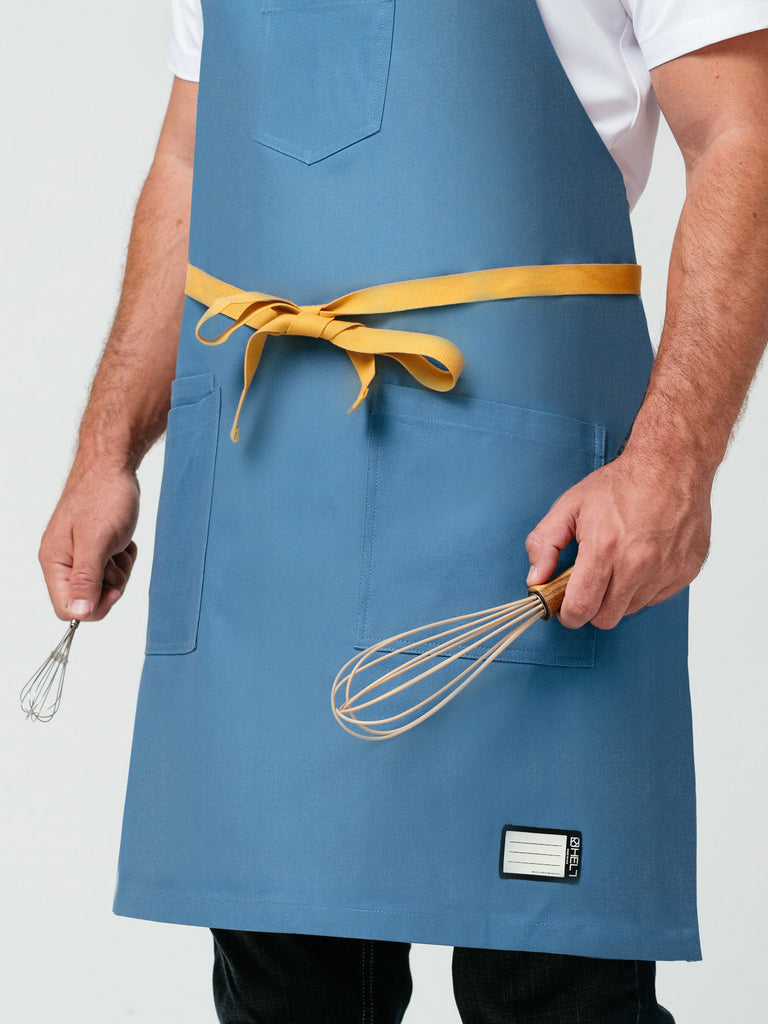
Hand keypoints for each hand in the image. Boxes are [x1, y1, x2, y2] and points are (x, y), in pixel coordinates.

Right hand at [39, 461, 140, 621]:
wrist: (114, 465)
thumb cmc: (103, 495)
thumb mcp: (96, 541)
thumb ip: (86, 578)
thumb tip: (79, 612)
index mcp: (55, 562)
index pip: (67, 608)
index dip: (93, 606)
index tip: (113, 590)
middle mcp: (65, 561)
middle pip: (90, 599)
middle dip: (111, 583)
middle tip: (115, 558)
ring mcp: (82, 554)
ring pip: (106, 584)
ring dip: (120, 568)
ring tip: (118, 543)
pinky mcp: (98, 547)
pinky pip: (116, 568)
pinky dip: (125, 557)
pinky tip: (123, 538)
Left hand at [525, 450, 711, 629]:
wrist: (672, 465)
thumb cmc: (622, 483)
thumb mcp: (570, 506)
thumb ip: (545, 544)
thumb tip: (536, 578)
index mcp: (604, 549)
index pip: (581, 609)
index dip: (567, 614)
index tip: (565, 607)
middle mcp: (637, 565)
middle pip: (606, 618)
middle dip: (592, 608)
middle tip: (589, 584)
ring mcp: (665, 570)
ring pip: (632, 610)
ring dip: (619, 597)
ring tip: (617, 565)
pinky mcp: (685, 571)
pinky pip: (657, 598)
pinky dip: (644, 589)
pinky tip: (641, 562)